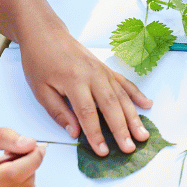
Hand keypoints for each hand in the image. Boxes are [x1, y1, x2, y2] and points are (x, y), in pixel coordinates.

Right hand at [0, 129, 42, 186]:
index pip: (15, 174)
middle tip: (18, 153)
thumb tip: (30, 143)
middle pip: (25, 186)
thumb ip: (5, 137)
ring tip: (10, 167)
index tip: (38, 147)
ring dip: (28, 179)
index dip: (34, 158)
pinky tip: (9, 181)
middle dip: (30, 165)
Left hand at [19, 28, 152, 156]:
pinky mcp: (105, 68)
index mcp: (74, 81)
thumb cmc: (39, 62)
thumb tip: (76, 132)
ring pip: (121, 95)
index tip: (103, 152)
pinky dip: (136, 94)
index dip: (96, 134)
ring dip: (133, 116)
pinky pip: (124, 82)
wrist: (46, 34)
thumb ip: (59, 112)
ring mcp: (102, 70)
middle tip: (131, 148)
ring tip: (143, 133)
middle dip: (122, 128)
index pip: (88, 112)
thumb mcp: (40, 90)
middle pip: (111, 105)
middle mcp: (93, 74)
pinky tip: (147, 104)